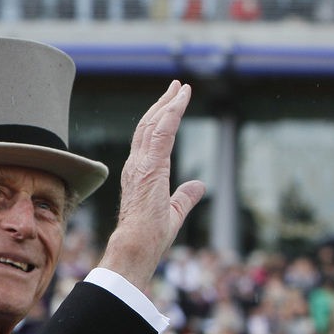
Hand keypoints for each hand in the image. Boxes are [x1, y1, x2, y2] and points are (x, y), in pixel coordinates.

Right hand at [98, 81, 206, 290]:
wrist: (136, 246)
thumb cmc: (150, 236)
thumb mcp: (173, 212)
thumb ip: (185, 196)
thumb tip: (198, 185)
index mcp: (140, 174)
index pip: (148, 140)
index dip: (160, 120)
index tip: (172, 104)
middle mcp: (135, 165)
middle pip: (148, 126)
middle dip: (162, 105)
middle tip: (176, 87)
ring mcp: (140, 164)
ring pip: (153, 124)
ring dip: (168, 103)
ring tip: (180, 88)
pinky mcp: (150, 166)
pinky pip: (161, 131)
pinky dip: (172, 112)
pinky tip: (181, 98)